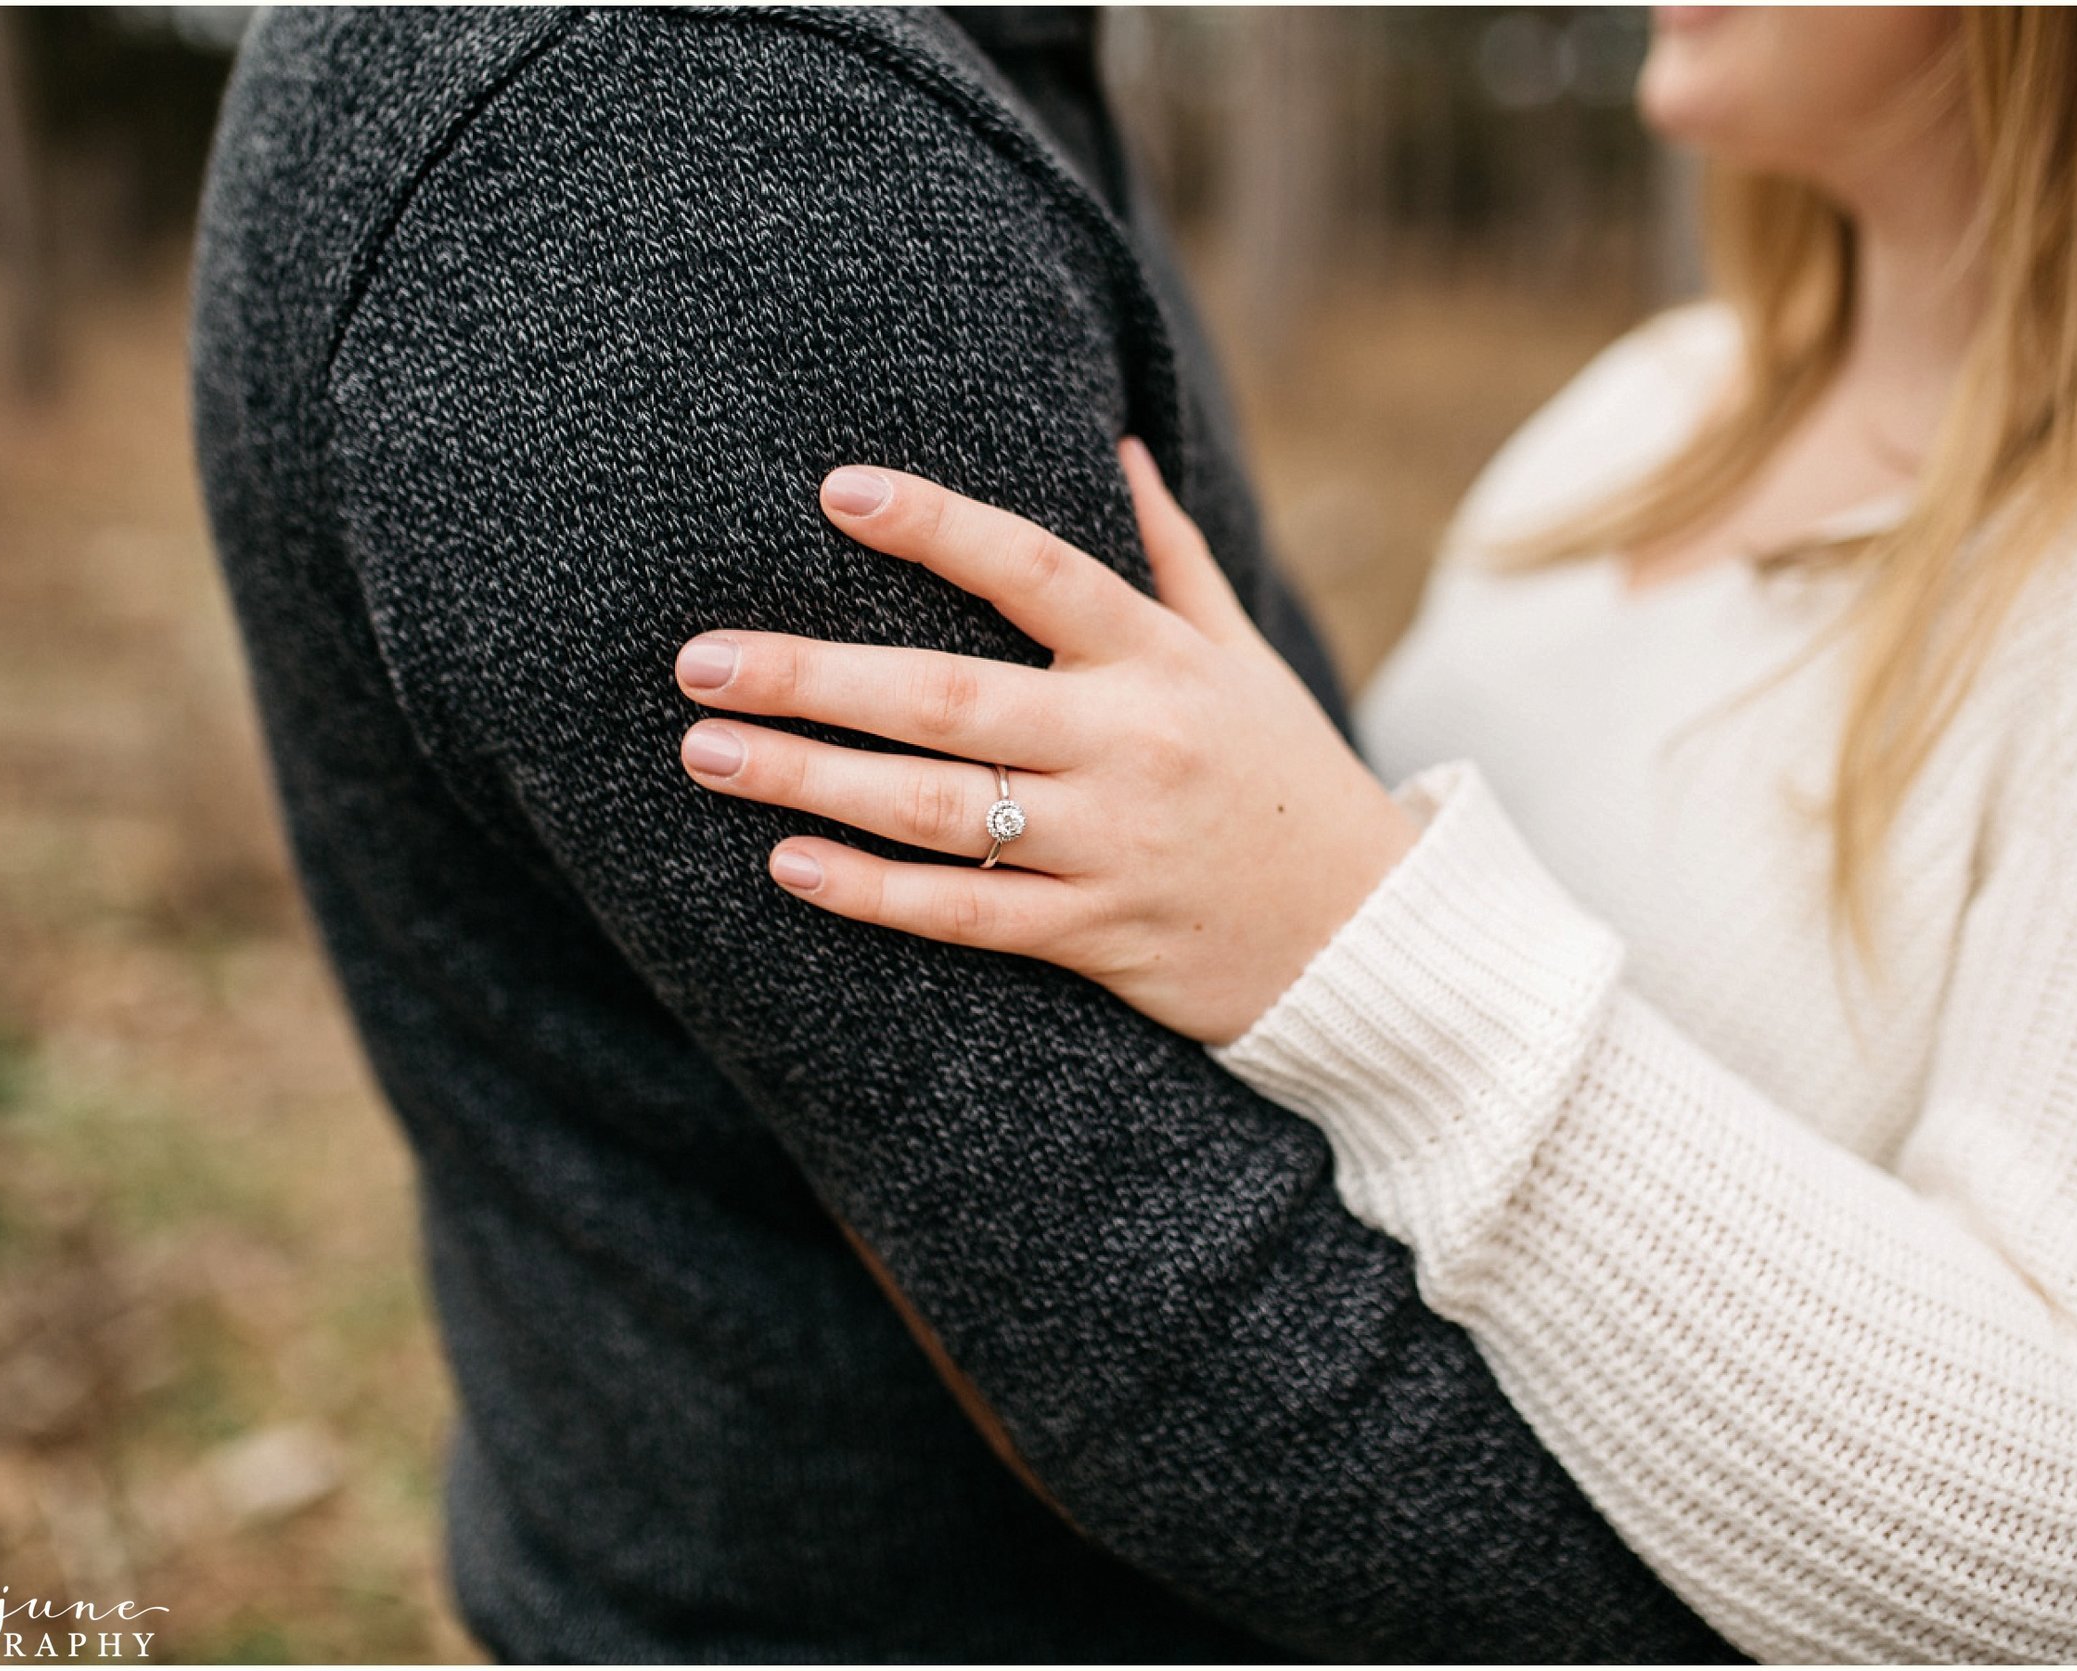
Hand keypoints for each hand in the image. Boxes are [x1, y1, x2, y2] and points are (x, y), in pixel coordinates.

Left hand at [674, 440, 1420, 1045]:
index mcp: (1161, 658)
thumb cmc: (1284, 778)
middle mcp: (1133, 743)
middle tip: (700, 661)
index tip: (836, 489)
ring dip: (816, 781)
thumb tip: (1116, 443)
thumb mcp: (1244, 656)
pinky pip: (971, 916)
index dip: (938, 527)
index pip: (1039, 570)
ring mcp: (1113, 845)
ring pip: (944, 810)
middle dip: (817, 676)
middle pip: (952, 697)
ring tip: (710, 755)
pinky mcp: (1101, 938)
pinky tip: (790, 865)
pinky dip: (878, 893)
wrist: (1375, 938)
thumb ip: (1171, 556)